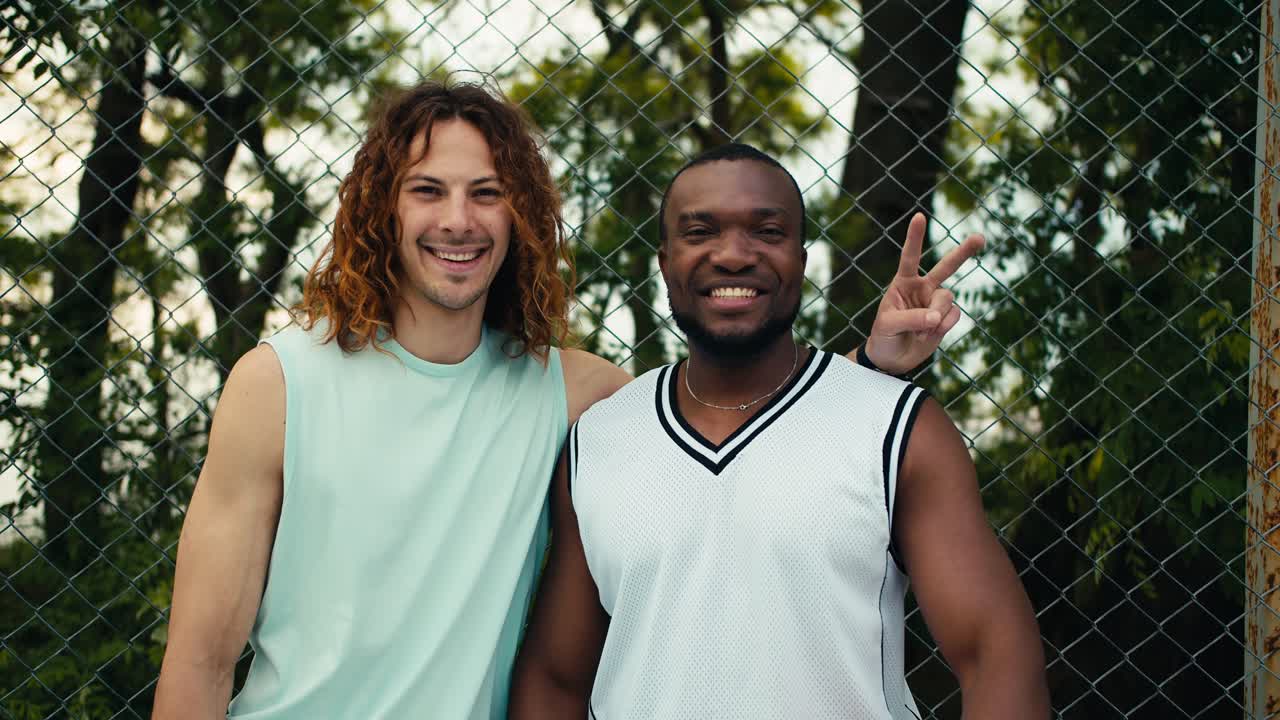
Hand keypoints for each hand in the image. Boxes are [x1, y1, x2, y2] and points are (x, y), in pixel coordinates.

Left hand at [863, 213, 984, 373]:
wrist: (892, 360)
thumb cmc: (883, 337)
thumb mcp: (889, 325)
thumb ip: (912, 318)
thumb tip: (936, 316)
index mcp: (903, 283)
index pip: (909, 257)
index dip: (915, 238)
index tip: (919, 216)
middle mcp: (922, 288)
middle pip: (946, 266)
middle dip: (963, 252)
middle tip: (980, 238)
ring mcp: (936, 302)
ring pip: (948, 298)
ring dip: (937, 315)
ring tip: (922, 330)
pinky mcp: (945, 318)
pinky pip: (954, 316)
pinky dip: (944, 327)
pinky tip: (929, 335)